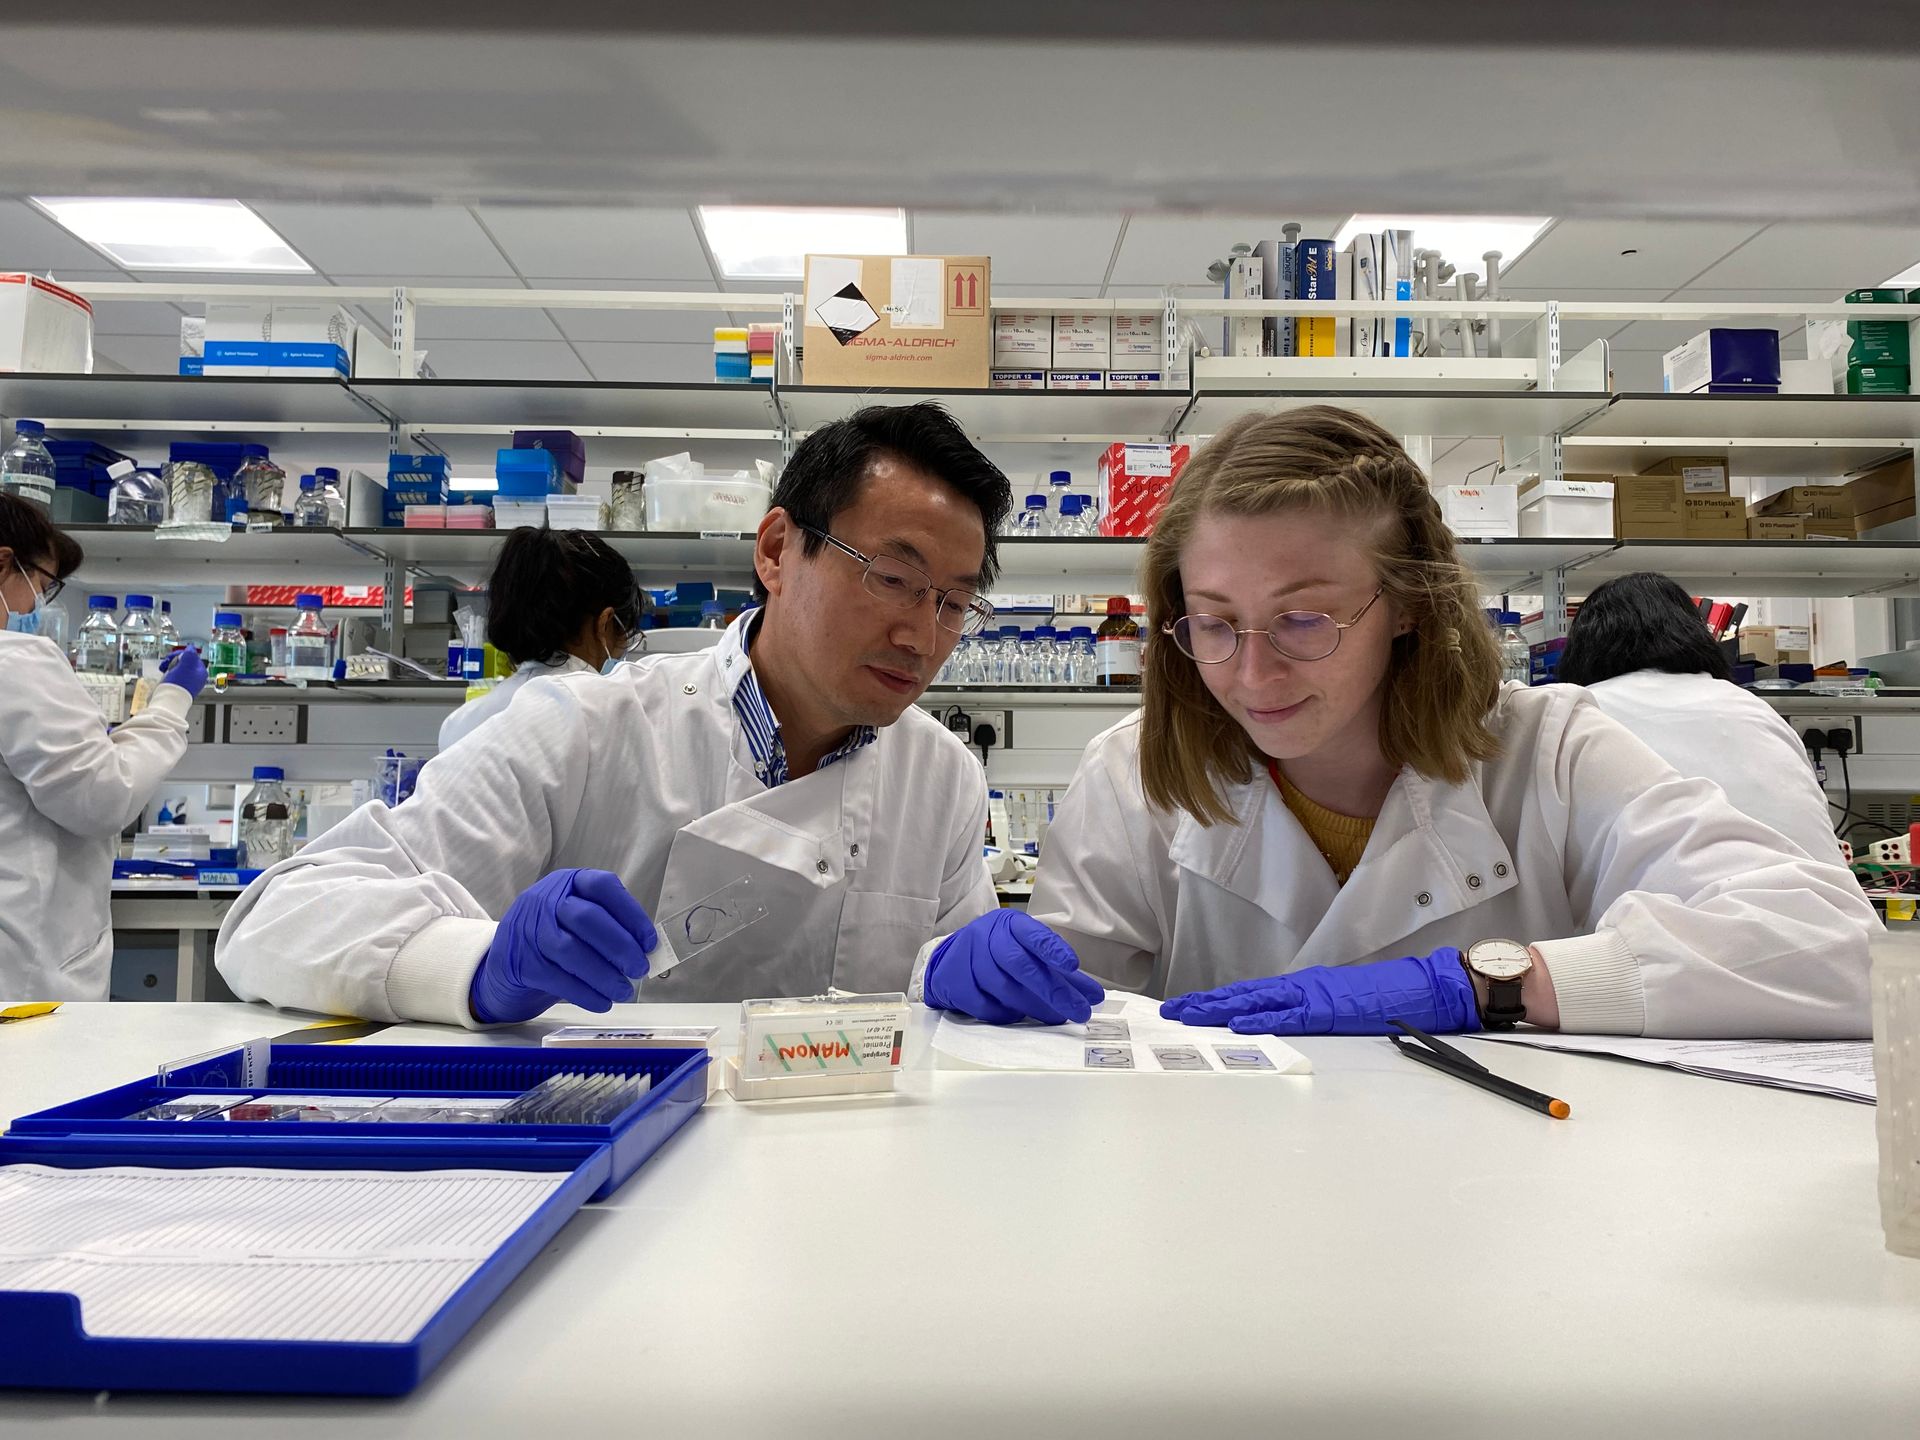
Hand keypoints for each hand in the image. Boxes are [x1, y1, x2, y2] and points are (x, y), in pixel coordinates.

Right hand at [158, 646, 207, 698]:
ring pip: (178, 669)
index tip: (172, 656)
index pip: (191, 656)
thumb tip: (191, 648)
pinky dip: (168, 675)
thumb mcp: (186, 663)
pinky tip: (165, 676)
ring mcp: (188, 684)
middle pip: (184, 663)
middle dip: (174, 661)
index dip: (181, 654)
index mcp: (201, 671)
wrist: (170, 700)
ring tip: (164, 670)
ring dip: (170, 667)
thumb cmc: (179, 682)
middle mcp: (196, 678)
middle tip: (167, 663)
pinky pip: (174, 677)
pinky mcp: (180, 688)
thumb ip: (190, 653)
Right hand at [470, 868, 656, 1023]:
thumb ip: (607, 926)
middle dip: (620, 946)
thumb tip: (645, 951)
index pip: (603, 886)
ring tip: (623, 991)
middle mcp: (545, 900)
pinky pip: (557, 979)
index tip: (649, 941)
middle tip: (640, 969)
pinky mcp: (521, 962)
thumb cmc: (552, 938)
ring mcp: (529, 930)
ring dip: (603, 975)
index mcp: (567, 883)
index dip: (631, 913)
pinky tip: (602, 1002)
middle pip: (588, 918)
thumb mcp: (574, 919)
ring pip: (571, 950)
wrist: (503, 963)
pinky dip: (585, 993)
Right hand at [923, 910, 1103, 1024]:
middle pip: (1020, 965)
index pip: (1033, 934)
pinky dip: (1007, 1014)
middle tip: (1078, 1009)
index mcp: (1010, 924)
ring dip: (1035, 1007)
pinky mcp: (958, 984)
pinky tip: (1021, 1016)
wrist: (951, 959)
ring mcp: (970, 961)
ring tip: (1057, 1017)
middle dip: (1052, 989)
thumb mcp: (1026, 949)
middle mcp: (988, 938)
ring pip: (1005, 988)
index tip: (1073, 966)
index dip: (1053, 949)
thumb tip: (1092, 995)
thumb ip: (1058, 970)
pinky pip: (986, 1005)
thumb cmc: (998, 952)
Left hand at [1160, 949, 1479, 1035]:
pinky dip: (1260, 1017)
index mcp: (1299, 988)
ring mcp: (1312, 996)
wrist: (1420, 989)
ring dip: (1218, 1008)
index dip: (1214, 1000)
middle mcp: (1299, 986)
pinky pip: (1287, 1015)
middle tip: (1169, 1010)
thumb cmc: (1382, 1001)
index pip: (1248, 993)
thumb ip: (1307, 1014)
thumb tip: (1278, 1026)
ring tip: (1188, 1014)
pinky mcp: (1328, 1009)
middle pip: (1241, 993)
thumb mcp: (1335, 1006)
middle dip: (1203, 1003)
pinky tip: (1235, 1022)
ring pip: (1255, 1000)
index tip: (1185, 1006)